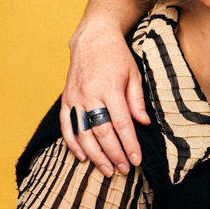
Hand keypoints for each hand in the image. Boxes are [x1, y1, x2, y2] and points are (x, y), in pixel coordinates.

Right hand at [62, 18, 149, 174]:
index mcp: (110, 89)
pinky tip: (82, 156)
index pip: (121, 124)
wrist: (92, 38)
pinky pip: (66, 125)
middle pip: (102, 132)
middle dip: (113, 154)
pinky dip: (72, 143)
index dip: (129, 145)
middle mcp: (89, 94)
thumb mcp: (135, 75)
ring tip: (106, 169)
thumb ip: (137, 101)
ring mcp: (75, 97)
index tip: (136, 160)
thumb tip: (144, 124)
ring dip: (94, 154)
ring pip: (82, 133)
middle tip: (124, 170)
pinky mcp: (66, 98)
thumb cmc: (118, 56)